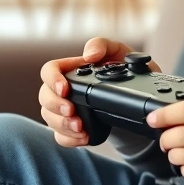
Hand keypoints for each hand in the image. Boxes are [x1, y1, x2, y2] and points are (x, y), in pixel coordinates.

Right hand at [38, 38, 161, 146]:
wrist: (139, 95)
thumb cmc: (125, 70)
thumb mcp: (118, 51)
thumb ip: (102, 45)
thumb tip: (89, 55)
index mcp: (71, 69)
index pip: (49, 70)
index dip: (52, 79)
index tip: (64, 88)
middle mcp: (64, 89)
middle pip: (44, 96)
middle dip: (55, 106)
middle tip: (72, 111)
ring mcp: (67, 109)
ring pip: (49, 118)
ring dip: (62, 124)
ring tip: (80, 128)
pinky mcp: (73, 127)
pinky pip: (60, 136)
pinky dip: (69, 139)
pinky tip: (84, 137)